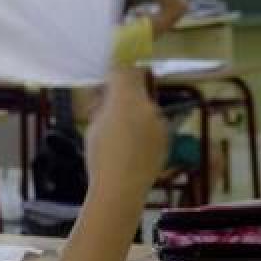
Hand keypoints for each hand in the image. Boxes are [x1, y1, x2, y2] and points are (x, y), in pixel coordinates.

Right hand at [85, 68, 167, 196]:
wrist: (121, 189)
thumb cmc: (100, 157)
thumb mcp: (94, 126)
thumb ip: (103, 106)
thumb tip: (107, 95)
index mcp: (128, 100)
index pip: (126, 71)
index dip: (115, 71)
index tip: (105, 80)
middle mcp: (149, 107)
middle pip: (137, 90)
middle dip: (123, 95)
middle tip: (104, 108)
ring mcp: (161, 124)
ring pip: (145, 108)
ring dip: (133, 112)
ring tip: (116, 132)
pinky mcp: (166, 140)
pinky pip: (151, 125)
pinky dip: (141, 129)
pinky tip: (129, 146)